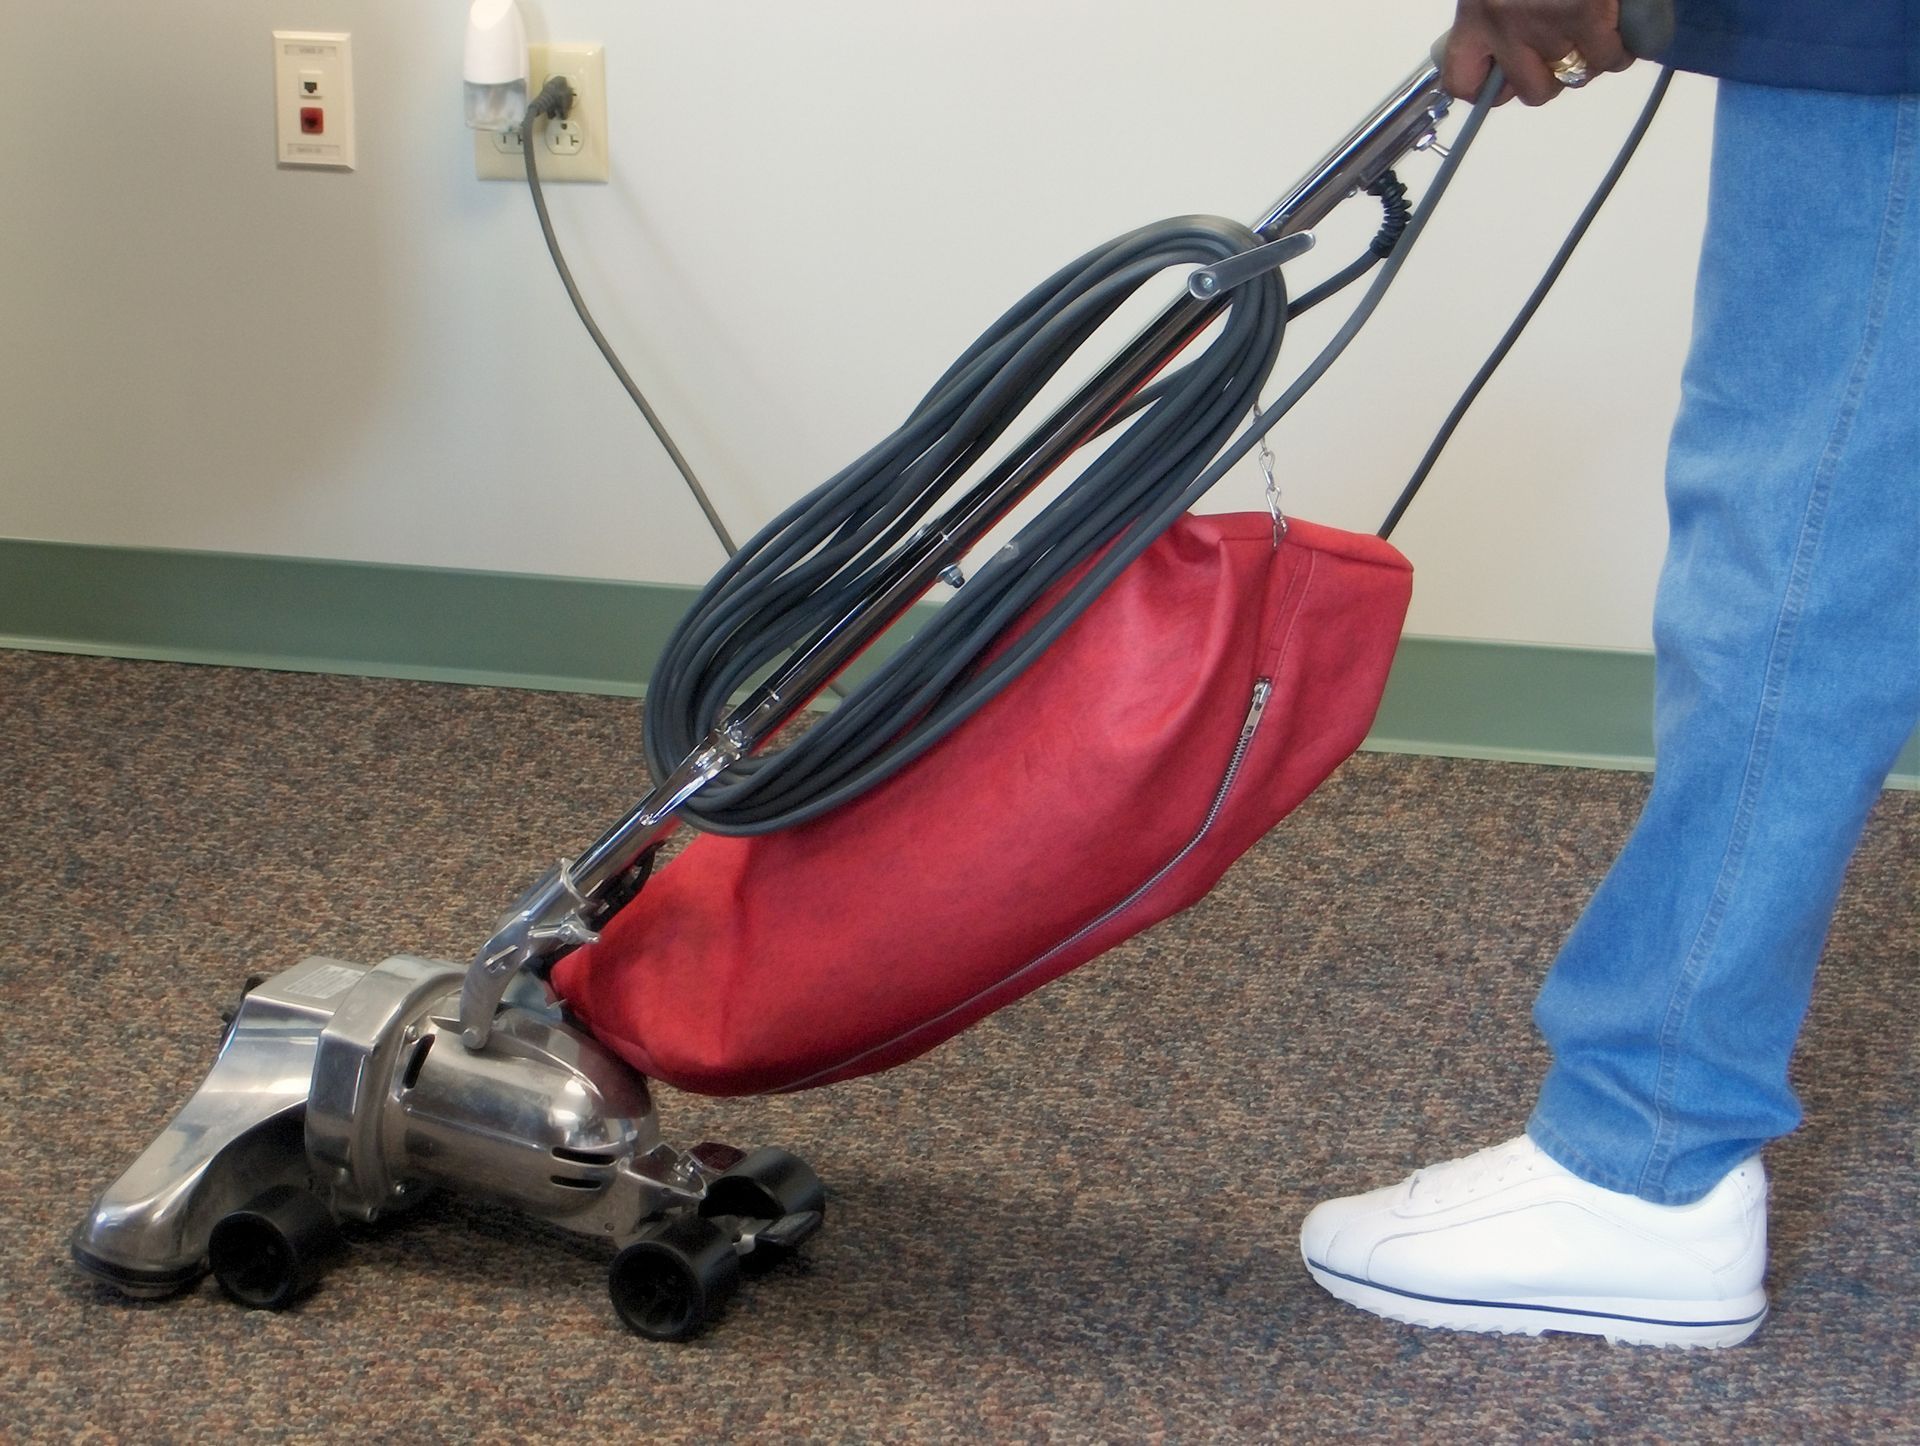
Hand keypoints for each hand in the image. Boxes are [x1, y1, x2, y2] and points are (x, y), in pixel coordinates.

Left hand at [1442, 0, 1635, 105]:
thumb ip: (1500, 7)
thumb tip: (1514, 47)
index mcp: (1476, 9)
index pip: (1464, 80)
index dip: (1489, 91)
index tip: (1507, 81)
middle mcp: (1504, 24)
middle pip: (1533, 90)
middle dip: (1556, 78)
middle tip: (1569, 50)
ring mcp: (1545, 22)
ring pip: (1577, 75)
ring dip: (1594, 59)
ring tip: (1601, 32)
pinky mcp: (1587, 14)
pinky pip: (1611, 57)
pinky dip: (1622, 49)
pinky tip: (1622, 28)